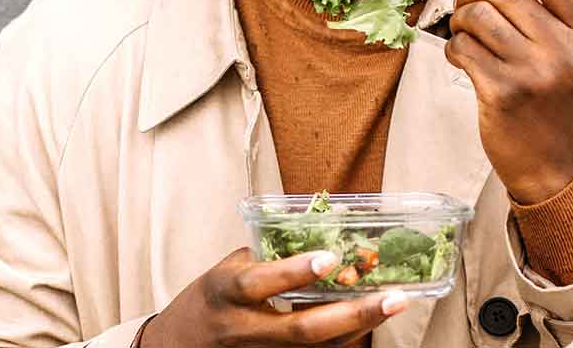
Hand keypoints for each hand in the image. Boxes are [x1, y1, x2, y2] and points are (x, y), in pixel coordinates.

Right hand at [141, 248, 408, 347]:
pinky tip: (371, 319)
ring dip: (359, 327)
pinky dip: (346, 338)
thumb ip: (266, 259)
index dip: (294, 272)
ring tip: (394, 302)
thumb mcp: (226, 271)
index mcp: (226, 292)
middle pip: (302, 330)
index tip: (330, 257)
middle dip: (352, 314)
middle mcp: (244, 329)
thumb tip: (320, 236)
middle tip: (394, 296)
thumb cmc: (209, 300)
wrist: (179, 347)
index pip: (259, 283)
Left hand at [444, 0, 572, 204]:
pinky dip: (455, 48)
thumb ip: (553, 13)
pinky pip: (463, 49)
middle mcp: (570, 53)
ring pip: (478, 18)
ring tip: (465, 34)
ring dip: (461, 20)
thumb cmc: (560, 104)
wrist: (557, 168)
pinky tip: (464, 60)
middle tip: (466, 3)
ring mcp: (536, 74)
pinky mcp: (503, 93)